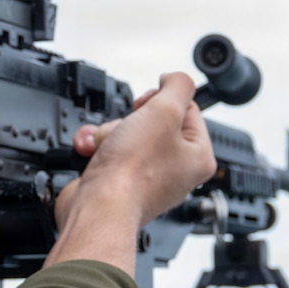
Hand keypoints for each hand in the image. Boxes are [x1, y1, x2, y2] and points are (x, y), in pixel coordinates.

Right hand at [44, 72, 218, 272]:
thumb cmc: (132, 171)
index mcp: (198, 156)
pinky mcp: (119, 183)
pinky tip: (91, 152)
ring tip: (105, 146)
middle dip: (129, 120)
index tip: (148, 106)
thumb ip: (177, 84)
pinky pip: (108, 151)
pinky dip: (96, 147)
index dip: (162, 101)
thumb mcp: (164, 110)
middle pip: (152, 120)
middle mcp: (175, 170)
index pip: (187, 109)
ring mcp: (146, 178)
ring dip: (108, 133)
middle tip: (128, 131)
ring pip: (125, 133)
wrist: (98, 208)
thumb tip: (174, 79)